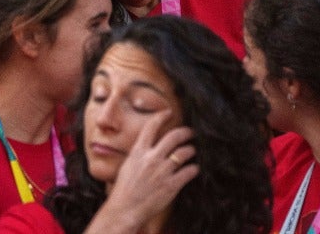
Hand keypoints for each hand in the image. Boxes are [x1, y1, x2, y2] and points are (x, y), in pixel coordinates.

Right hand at [87, 110, 198, 232]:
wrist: (125, 208)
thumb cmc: (124, 188)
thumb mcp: (128, 165)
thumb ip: (140, 154)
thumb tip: (149, 146)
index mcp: (138, 151)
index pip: (151, 127)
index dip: (161, 116)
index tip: (169, 112)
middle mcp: (151, 158)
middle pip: (173, 137)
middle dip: (185, 132)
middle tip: (190, 132)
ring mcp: (162, 171)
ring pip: (184, 153)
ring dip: (191, 150)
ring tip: (192, 151)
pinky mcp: (172, 185)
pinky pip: (189, 171)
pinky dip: (194, 169)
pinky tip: (194, 169)